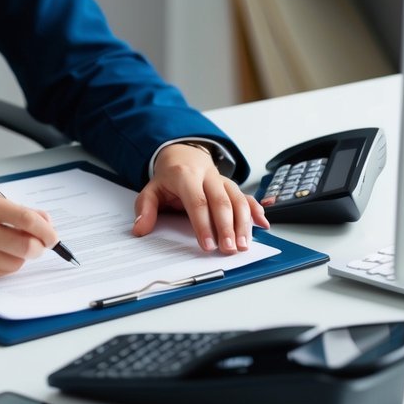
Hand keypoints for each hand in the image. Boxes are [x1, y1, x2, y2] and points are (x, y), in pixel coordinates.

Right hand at [0, 189, 57, 280]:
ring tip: (7, 243)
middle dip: (39, 246)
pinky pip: (0, 273)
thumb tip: (45, 222)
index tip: (53, 235)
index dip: (46, 230)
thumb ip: (14, 210)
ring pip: (16, 262)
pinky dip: (4, 264)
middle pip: (26, 246)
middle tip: (40, 243)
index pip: (26, 220)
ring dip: (20, 255)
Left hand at [133, 143, 268, 253]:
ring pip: (238, 200)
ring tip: (244, 245)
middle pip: (222, 202)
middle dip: (227, 228)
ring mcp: (223, 181)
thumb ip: (145, 208)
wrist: (184, 154)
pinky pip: (248, 197)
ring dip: (243, 223)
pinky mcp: (233, 186)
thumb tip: (140, 229)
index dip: (204, 225)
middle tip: (229, 249)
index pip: (197, 202)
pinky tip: (263, 224)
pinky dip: (257, 210)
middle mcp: (209, 177)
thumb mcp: (151, 189)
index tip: (207, 245)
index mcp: (186, 176)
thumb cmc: (169, 177)